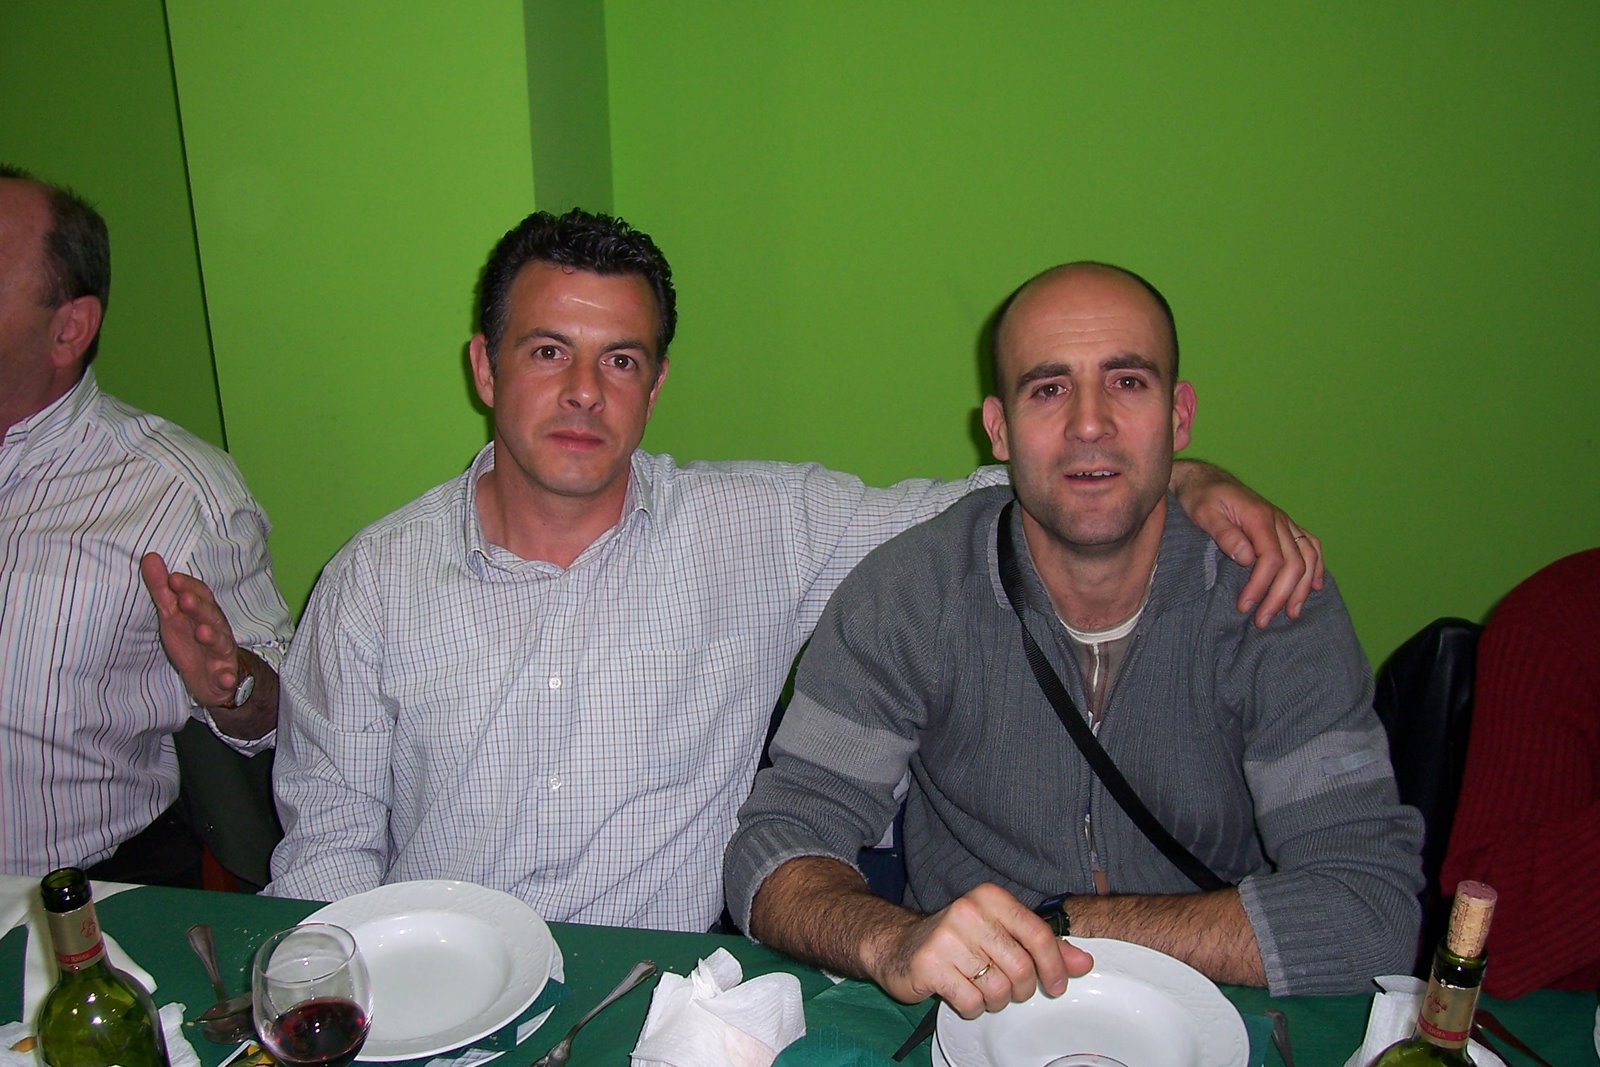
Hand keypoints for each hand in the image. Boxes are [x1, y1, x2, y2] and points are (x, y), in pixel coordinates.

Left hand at [139, 551, 244, 706]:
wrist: (213, 678)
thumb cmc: (191, 641)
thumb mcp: (172, 615)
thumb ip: (162, 589)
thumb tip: (149, 557)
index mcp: (203, 613)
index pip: (200, 595)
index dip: (188, 587)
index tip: (172, 578)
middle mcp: (216, 630)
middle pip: (211, 616)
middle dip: (199, 608)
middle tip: (185, 600)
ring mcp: (221, 653)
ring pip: (220, 643)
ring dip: (213, 637)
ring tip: (202, 632)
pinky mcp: (224, 676)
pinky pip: (227, 677)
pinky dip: (228, 678)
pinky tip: (225, 679)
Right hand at [864, 883, 1092, 1018]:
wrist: (897, 945)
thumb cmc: (957, 940)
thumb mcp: (1000, 934)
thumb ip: (1043, 947)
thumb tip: (1084, 962)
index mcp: (990, 898)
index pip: (1037, 933)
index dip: (1054, 965)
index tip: (1056, 985)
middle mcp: (968, 911)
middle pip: (1021, 967)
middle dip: (1021, 988)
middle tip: (1009, 988)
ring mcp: (946, 937)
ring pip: (997, 988)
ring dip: (994, 999)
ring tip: (979, 988)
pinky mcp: (930, 965)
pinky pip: (971, 1001)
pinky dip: (972, 1006)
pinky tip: (961, 993)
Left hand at [1172, 462, 1324, 627]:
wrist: (1205, 479)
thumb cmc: (1201, 497)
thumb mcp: (1204, 513)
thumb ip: (1225, 534)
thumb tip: (1247, 558)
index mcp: (1259, 518)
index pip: (1271, 558)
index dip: (1261, 585)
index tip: (1245, 606)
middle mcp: (1279, 520)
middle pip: (1293, 563)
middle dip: (1280, 595)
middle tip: (1262, 620)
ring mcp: (1285, 523)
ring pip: (1308, 557)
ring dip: (1302, 588)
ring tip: (1291, 613)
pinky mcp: (1285, 526)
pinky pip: (1310, 546)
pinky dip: (1316, 567)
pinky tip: (1315, 587)